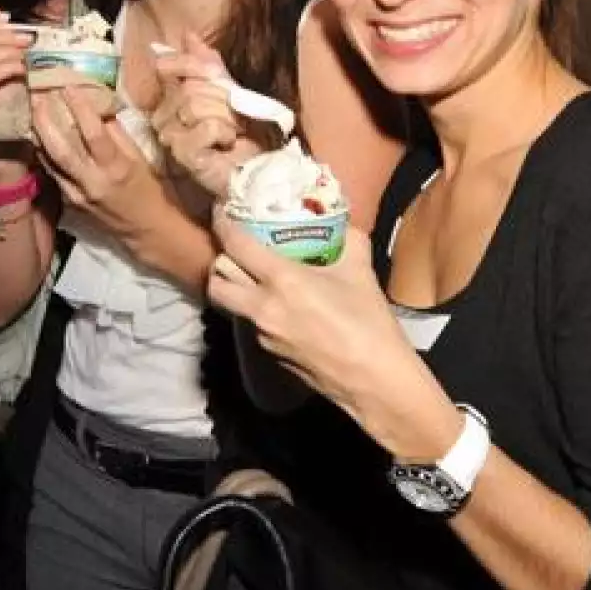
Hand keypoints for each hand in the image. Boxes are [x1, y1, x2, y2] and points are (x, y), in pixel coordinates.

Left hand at [32, 86, 169, 243]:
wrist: (146, 231)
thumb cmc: (149, 190)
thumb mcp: (140, 159)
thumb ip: (117, 133)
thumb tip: (98, 105)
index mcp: (117, 168)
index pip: (94, 134)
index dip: (80, 108)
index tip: (69, 86)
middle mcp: (93, 182)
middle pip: (61, 149)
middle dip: (46, 121)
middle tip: (38, 96)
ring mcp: (78, 194)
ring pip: (51, 161)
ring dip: (39, 134)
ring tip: (33, 109)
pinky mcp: (70, 202)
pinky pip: (52, 172)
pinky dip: (44, 152)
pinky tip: (38, 135)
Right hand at [152, 32, 263, 196]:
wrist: (255, 169)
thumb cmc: (243, 131)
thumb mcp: (229, 89)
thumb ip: (208, 63)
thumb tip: (188, 34)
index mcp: (171, 98)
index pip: (166, 65)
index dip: (191, 64)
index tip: (217, 74)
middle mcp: (164, 117)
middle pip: (188, 86)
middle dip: (221, 98)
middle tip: (235, 116)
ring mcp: (170, 137)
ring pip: (195, 106)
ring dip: (225, 117)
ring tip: (232, 132)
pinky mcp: (183, 155)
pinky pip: (206, 127)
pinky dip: (225, 133)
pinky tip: (226, 144)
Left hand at [207, 210, 456, 456]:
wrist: (374, 380)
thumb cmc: (369, 322)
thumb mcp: (360, 267)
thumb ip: (344, 237)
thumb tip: (336, 221)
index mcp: (282, 280)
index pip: (234, 244)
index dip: (223, 222)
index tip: (223, 209)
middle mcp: (262, 308)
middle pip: (216, 278)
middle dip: (222, 258)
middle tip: (237, 245)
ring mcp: (261, 335)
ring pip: (228, 303)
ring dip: (233, 285)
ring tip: (254, 274)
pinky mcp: (268, 355)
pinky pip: (249, 323)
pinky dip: (255, 308)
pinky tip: (280, 305)